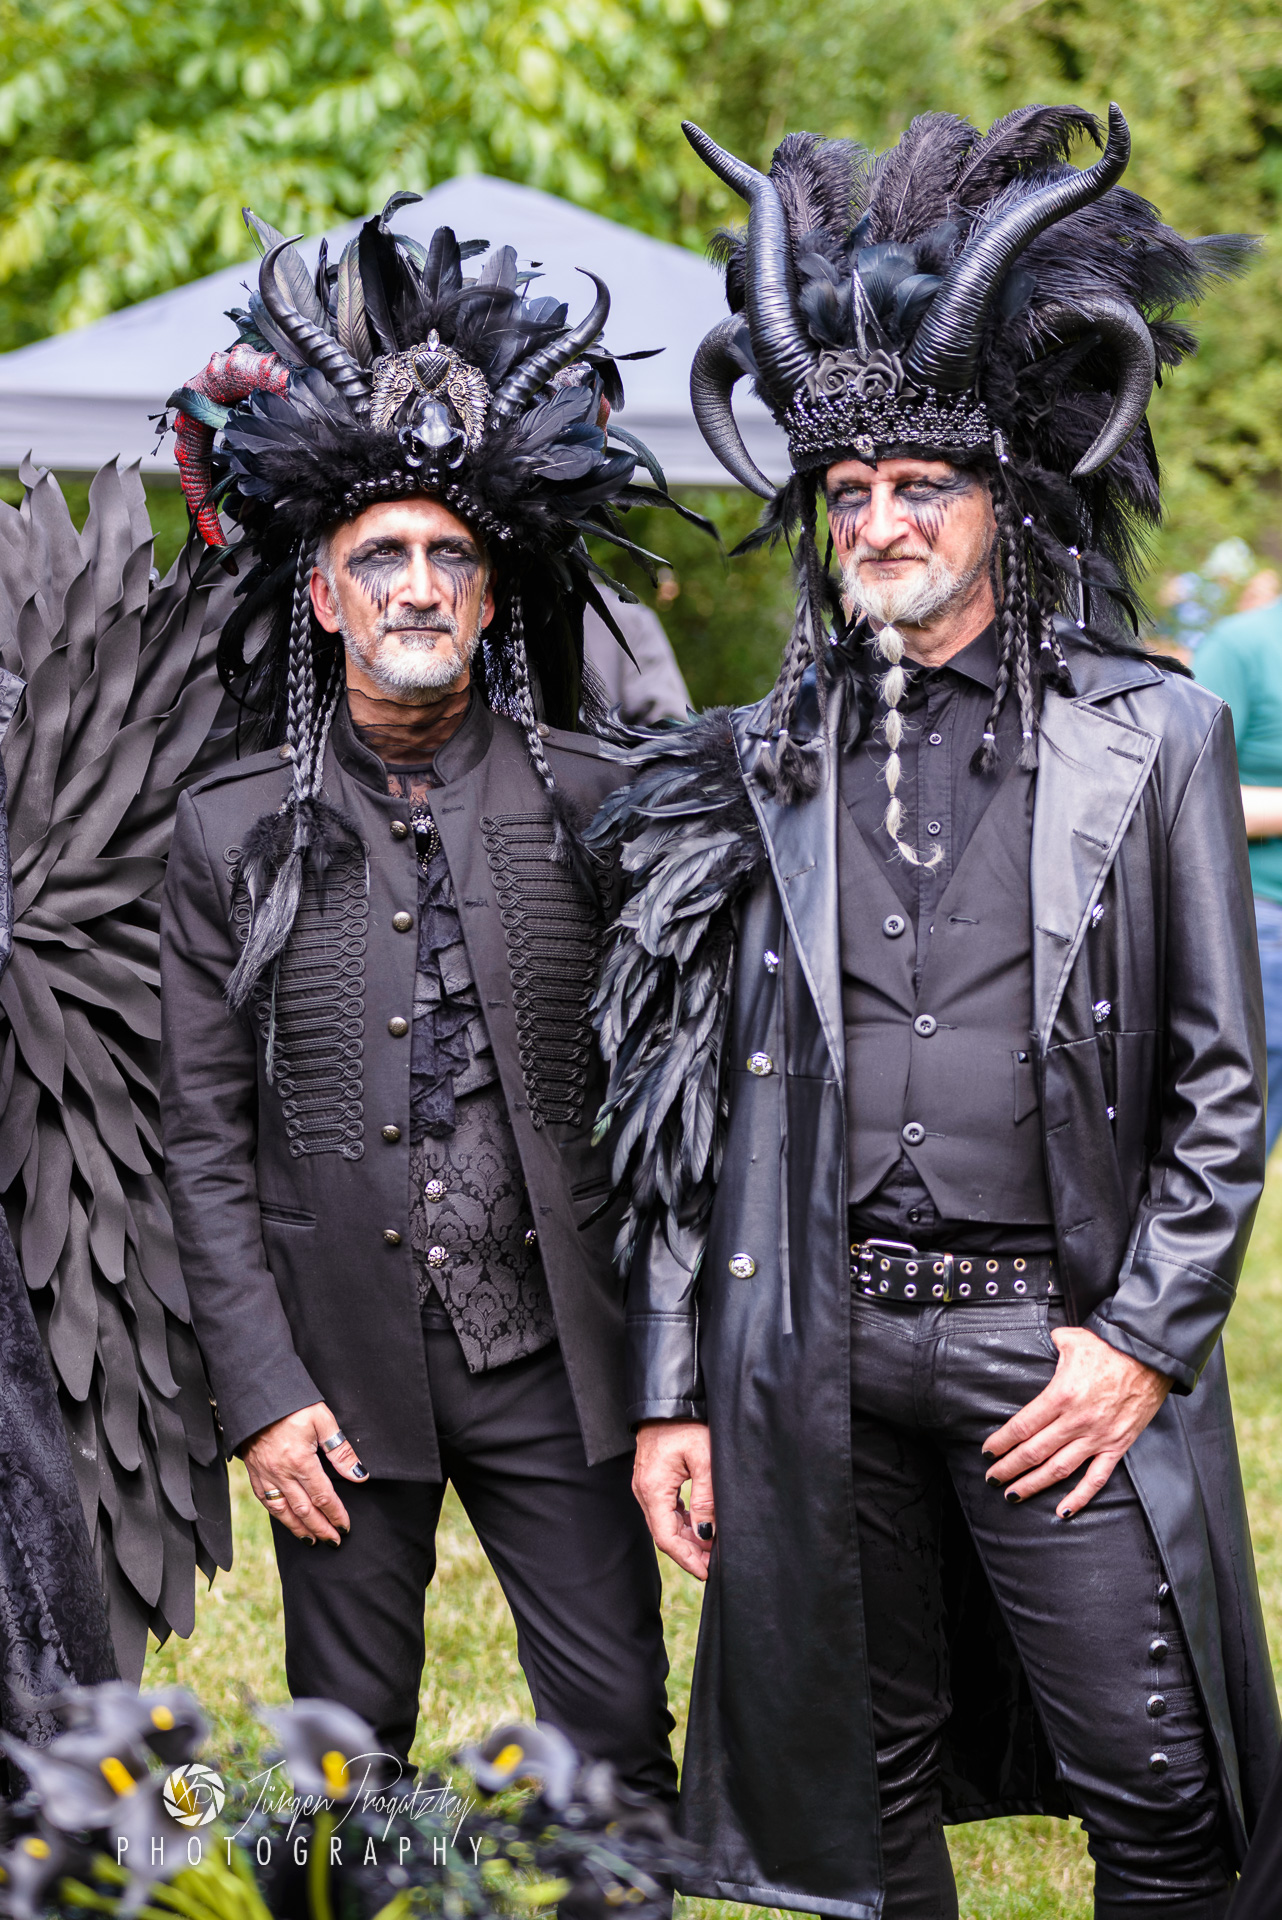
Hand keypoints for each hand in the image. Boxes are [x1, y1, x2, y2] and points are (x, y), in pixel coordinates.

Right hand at [243, 1402, 367, 1544]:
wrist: (257, 1394)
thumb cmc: (293, 1404)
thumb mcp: (322, 1419)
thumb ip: (340, 1450)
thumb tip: (359, 1475)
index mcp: (300, 1460)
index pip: (322, 1496)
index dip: (335, 1514)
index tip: (345, 1525)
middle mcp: (281, 1472)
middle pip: (304, 1509)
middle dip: (321, 1528)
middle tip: (334, 1541)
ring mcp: (265, 1474)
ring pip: (283, 1510)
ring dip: (298, 1528)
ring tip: (312, 1540)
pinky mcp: (254, 1471)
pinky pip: (266, 1500)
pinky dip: (278, 1514)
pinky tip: (286, 1521)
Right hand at [633, 1420, 714, 1579]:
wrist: (668, 1401)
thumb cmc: (686, 1424)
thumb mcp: (704, 1459)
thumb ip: (705, 1498)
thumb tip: (707, 1534)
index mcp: (653, 1488)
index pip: (666, 1537)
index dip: (686, 1559)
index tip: (706, 1572)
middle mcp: (644, 1491)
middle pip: (664, 1534)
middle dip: (689, 1553)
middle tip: (712, 1565)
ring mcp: (646, 1486)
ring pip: (664, 1524)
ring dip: (686, 1539)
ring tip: (710, 1550)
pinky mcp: (652, 1480)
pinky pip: (664, 1510)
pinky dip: (682, 1523)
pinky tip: (699, 1527)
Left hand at [982, 1327, 1169, 1517]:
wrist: (1150, 1357)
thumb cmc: (1109, 1346)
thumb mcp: (1071, 1339)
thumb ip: (1049, 1344)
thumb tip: (1039, 1341)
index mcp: (1060, 1395)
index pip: (1022, 1427)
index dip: (1001, 1443)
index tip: (988, 1453)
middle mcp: (1076, 1421)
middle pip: (1034, 1452)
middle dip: (1009, 1468)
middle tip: (993, 1478)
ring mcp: (1097, 1437)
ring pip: (1059, 1469)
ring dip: (1034, 1485)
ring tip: (1014, 1495)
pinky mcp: (1117, 1446)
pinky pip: (1096, 1478)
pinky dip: (1079, 1498)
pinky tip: (1062, 1511)